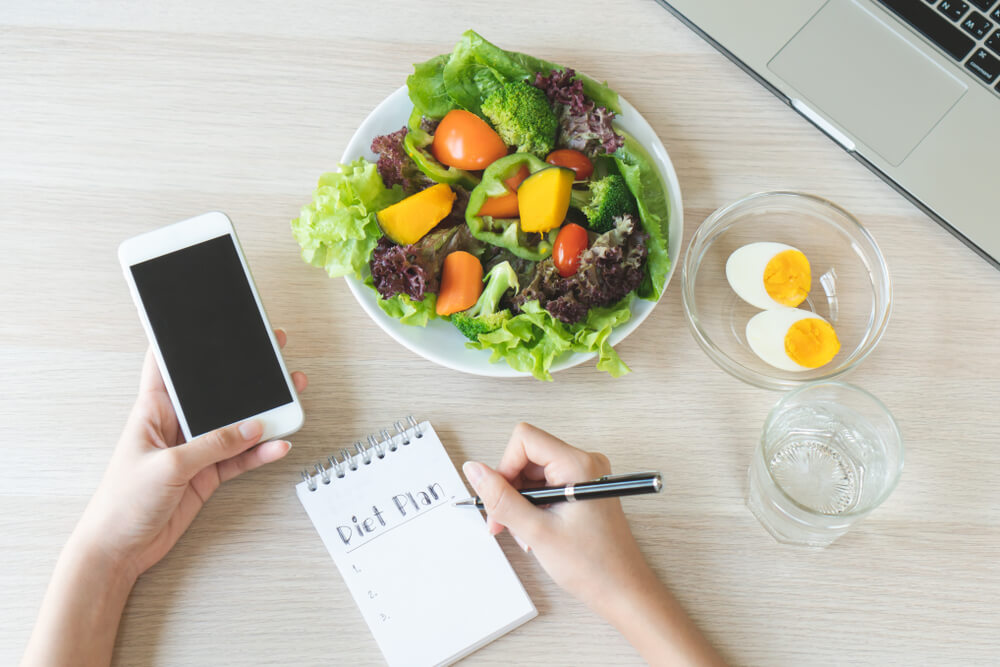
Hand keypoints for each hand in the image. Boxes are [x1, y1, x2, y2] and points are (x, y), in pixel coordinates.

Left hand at [75, 328, 307, 581]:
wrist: (118, 550)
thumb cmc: (121, 503)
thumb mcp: (168, 466)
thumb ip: (213, 445)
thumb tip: (251, 427)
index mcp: (153, 410)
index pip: (168, 365)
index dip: (186, 341)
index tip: (214, 323)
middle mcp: (176, 425)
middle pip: (214, 393)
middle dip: (242, 375)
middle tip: (272, 354)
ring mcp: (194, 449)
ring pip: (235, 424)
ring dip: (262, 413)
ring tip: (290, 395)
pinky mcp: (207, 473)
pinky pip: (241, 456)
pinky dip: (261, 451)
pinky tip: (278, 444)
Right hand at [461, 422, 645, 610]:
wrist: (622, 591)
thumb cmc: (594, 565)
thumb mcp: (537, 531)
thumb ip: (502, 498)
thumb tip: (475, 471)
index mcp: (579, 465)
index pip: (525, 439)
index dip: (505, 466)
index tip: (500, 497)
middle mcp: (584, 464)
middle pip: (527, 456)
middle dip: (510, 489)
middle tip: (503, 522)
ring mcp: (585, 477)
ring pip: (534, 474)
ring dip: (520, 502)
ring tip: (524, 533)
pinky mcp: (583, 490)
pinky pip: (546, 486)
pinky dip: (533, 507)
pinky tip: (534, 532)